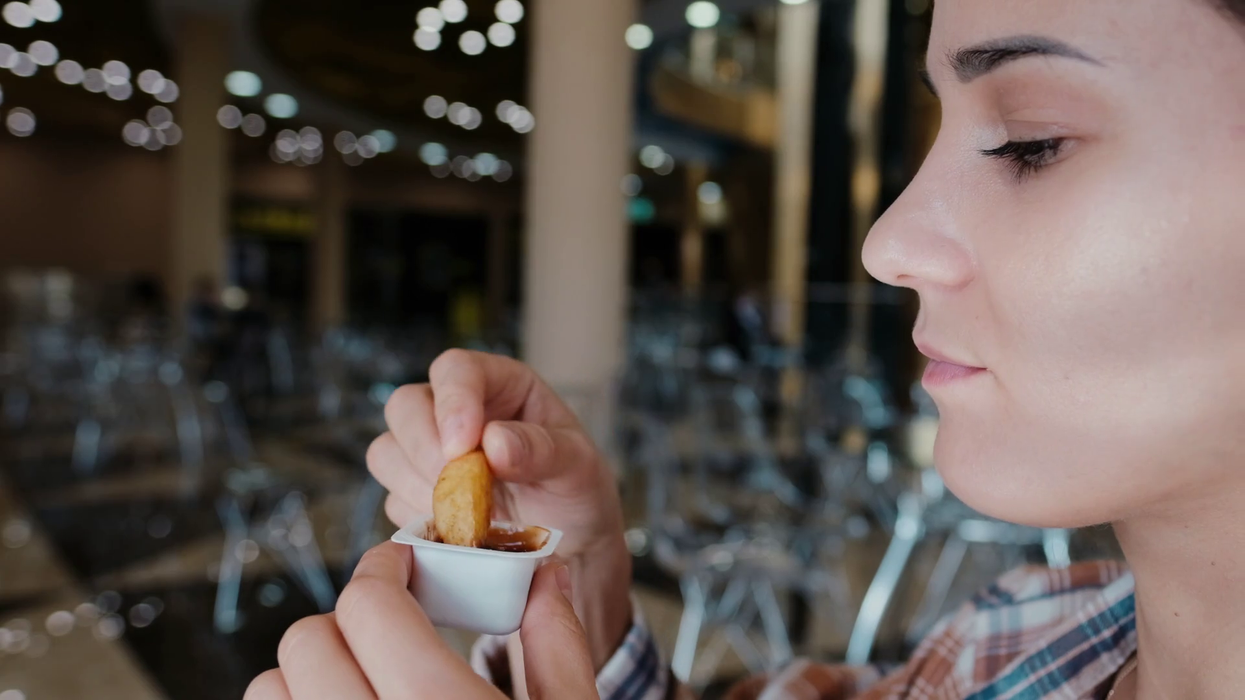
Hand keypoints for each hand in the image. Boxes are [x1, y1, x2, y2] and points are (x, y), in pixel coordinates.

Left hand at [244, 542, 597, 699]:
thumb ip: (560, 643)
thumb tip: (543, 577)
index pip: (370, 607)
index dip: (385, 568)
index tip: (405, 566)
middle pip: (309, 642)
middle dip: (349, 614)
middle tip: (391, 618)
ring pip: (273, 689)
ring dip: (312, 665)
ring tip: (367, 667)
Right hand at [367, 350, 632, 669]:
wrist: (568, 548)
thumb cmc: (576, 493)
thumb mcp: (578, 467)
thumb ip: (542, 450)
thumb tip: (493, 442)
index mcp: (499, 385)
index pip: (455, 370)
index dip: (452, 403)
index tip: (463, 447)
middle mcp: (457, 411)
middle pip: (404, 406)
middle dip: (425, 449)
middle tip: (462, 487)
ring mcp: (429, 452)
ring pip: (386, 453)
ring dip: (420, 487)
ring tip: (470, 514)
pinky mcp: (415, 494)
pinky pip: (392, 500)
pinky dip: (421, 518)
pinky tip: (459, 531)